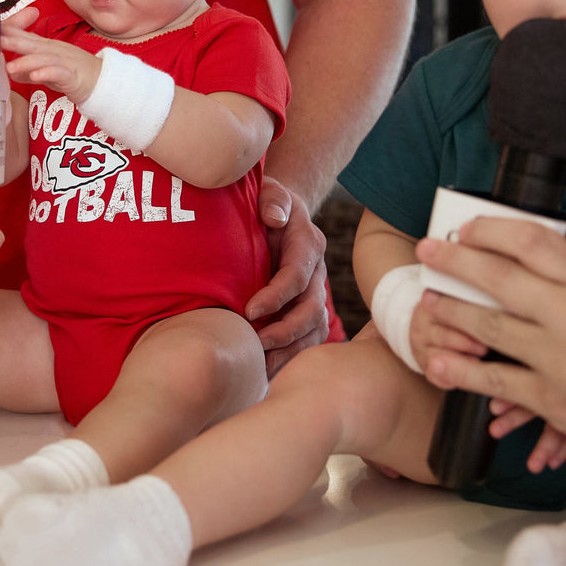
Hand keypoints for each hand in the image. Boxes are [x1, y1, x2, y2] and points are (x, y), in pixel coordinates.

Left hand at [0, 10, 100, 102]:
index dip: (10, 33)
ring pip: (44, 60)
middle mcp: (55, 51)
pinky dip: (47, 74)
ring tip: (11, 67)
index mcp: (48, 48)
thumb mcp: (47, 70)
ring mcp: (65, 62)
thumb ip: (29, 69)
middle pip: (33, 45)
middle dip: (14, 41)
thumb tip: (11, 71)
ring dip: (27, 62)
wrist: (103, 81)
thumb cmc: (75, 73)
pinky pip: (59, 74)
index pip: (27, 37)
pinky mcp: (73, 76)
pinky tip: (35, 77)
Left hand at [248, 176, 328, 376]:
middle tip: (257, 344)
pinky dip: (291, 357)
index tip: (249, 310)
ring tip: (263, 368)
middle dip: (286, 330)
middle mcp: (316, 273)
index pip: (297, 275)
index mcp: (308, 245)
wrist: (279, 215)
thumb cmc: (267, 204)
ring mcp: (314, 294)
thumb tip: (273, 217)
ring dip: (290, 350)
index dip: (276, 295)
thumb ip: (272, 200)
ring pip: (314, 329)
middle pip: (312, 309)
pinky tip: (267, 373)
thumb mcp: (270, 192)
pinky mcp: (306, 310)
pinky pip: (307, 338)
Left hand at [415, 215, 565, 474]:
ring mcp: (562, 360)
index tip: (464, 228)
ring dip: (450, 313)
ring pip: (488, 328)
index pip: (532, 241)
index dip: (490, 229)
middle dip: (455, 261)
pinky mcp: (554, 401)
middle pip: (500, 278)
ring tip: (427, 303)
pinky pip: (495, 381)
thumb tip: (523, 258)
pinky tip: (438, 365)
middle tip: (426, 251)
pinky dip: (461, 373)